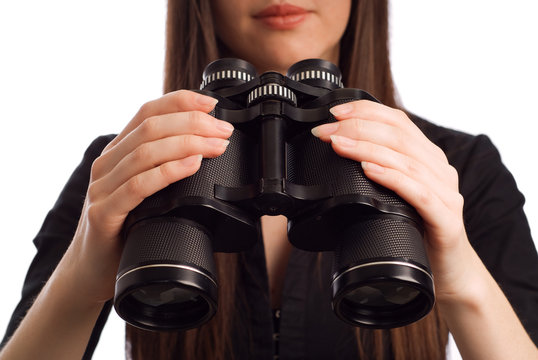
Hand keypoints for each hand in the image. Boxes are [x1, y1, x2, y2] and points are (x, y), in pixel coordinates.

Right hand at [64, 90, 232, 303]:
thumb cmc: (124, 228)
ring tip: (217, 147)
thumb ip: (163, 169)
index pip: (148, 112)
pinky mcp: (103, 214)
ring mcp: (103, 187)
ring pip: (146, 152)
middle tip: (224, 131)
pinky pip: (138, 187)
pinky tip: (191, 166)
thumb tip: (207, 151)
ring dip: (188, 144)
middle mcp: (108, 163)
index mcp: (119, 152)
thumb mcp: (143, 190)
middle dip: (193, 124)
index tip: (212, 104)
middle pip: (151, 127)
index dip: (180, 102)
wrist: (90, 269)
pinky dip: (168, 172)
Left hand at [311, 100, 472, 302]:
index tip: (334, 112)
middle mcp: (439, 169)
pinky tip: (369, 170)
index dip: (366, 111)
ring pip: (405, 160)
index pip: (398, 121)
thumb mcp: (396, 193)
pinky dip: (391, 177)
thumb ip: (379, 171)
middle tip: (326, 131)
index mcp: (427, 158)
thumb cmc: (417, 229)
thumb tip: (338, 151)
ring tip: (338, 144)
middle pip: (398, 136)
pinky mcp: (446, 219)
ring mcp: (445, 193)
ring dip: (366, 149)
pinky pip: (418, 192)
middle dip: (357, 128)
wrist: (449, 270)